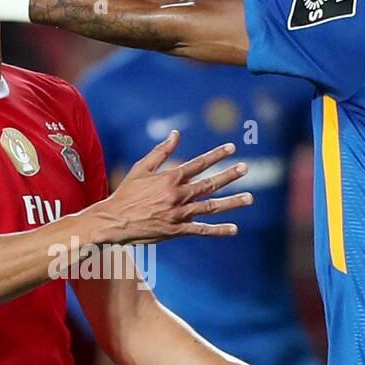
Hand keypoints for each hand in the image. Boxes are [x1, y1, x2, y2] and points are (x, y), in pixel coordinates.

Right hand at [85, 130, 252, 244]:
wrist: (115, 221)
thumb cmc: (126, 193)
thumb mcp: (141, 168)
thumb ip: (161, 151)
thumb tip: (176, 133)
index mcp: (170, 178)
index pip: (198, 164)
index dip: (216, 155)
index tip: (232, 148)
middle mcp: (178, 195)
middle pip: (209, 183)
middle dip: (229, 175)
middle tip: (245, 168)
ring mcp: (179, 214)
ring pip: (211, 206)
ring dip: (232, 202)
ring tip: (249, 198)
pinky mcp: (177, 230)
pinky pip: (201, 230)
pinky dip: (218, 230)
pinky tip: (234, 229)